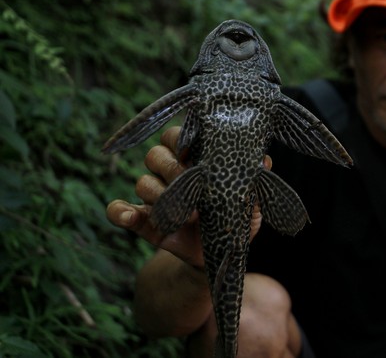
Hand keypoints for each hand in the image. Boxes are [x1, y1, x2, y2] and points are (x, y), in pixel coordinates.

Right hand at [105, 126, 266, 268]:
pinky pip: (117, 210)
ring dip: (162, 198)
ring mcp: (153, 196)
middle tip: (192, 186)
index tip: (194, 154)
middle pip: (155, 155)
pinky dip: (120, 212)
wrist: (217, 254)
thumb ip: (253, 183)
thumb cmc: (234, 219)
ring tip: (188, 216)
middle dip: (172, 169)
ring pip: (142, 182)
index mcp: (193, 159)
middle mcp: (168, 172)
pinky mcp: (141, 219)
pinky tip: (131, 218)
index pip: (178, 136)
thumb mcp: (249, 204)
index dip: (182, 140)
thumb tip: (264, 161)